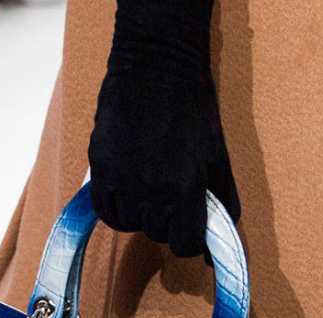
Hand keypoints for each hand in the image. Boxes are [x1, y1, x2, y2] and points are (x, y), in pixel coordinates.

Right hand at [88, 0, 239, 258]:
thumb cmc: (193, 108)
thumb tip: (219, 247)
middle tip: (169, 193)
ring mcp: (123, 181)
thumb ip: (223, 204)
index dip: (189, 240)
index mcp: (187, 187)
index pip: (185, 245)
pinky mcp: (100, 169)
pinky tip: (126, 190)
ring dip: (140, 214)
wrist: (156, 65)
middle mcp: (153, 190)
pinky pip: (105, 211)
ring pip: (130, 225)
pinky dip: (116, 208)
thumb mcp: (218, 156)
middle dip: (166, 221)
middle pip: (157, 234)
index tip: (189, 226)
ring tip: (147, 187)